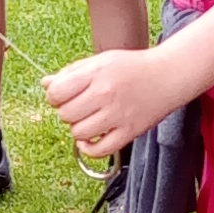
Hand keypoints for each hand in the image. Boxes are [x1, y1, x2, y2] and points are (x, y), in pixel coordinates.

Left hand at [44, 46, 173, 159]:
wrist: (168, 75)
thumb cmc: (132, 67)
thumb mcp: (100, 61)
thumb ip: (71, 73)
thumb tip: (45, 84)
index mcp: (96, 73)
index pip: (56, 93)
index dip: (55, 96)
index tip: (63, 95)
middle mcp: (106, 94)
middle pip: (66, 114)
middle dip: (67, 112)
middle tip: (80, 106)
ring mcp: (118, 115)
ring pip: (79, 133)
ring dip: (79, 129)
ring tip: (90, 119)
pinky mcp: (129, 132)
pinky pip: (99, 151)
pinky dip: (89, 149)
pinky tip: (91, 139)